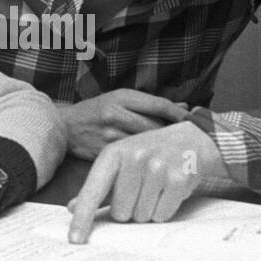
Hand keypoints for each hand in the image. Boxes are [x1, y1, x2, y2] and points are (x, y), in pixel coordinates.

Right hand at [56, 90, 192, 159]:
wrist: (65, 127)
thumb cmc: (97, 110)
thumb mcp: (122, 99)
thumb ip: (151, 104)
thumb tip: (183, 106)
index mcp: (122, 97)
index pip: (159, 105)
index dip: (180, 114)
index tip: (195, 120)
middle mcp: (115, 114)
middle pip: (155, 126)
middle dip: (172, 133)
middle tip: (188, 139)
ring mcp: (109, 135)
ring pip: (145, 144)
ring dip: (160, 149)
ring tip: (174, 151)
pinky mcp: (104, 153)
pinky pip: (131, 158)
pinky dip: (144, 160)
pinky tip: (154, 163)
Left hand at [67, 121, 223, 243]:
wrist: (192, 139)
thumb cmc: (151, 153)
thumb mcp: (121, 162)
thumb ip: (99, 188)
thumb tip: (73, 208)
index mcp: (113, 153)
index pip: (93, 192)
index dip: (83, 218)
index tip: (75, 239)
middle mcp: (134, 157)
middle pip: (120, 213)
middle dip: (130, 210)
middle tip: (142, 191)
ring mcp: (158, 167)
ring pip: (141, 216)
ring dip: (148, 210)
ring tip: (157, 189)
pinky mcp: (178, 178)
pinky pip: (162, 215)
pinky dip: (164, 209)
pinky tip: (169, 191)